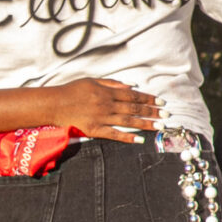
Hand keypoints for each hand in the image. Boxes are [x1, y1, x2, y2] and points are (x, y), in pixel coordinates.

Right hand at [46, 78, 163, 141]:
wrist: (54, 104)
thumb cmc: (73, 90)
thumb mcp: (93, 81)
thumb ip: (113, 84)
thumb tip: (132, 86)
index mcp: (107, 92)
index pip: (133, 96)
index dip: (149, 99)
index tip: (161, 102)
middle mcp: (107, 105)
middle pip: (134, 108)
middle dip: (152, 111)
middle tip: (166, 115)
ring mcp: (101, 118)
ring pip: (128, 121)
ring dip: (145, 124)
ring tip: (159, 126)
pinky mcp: (95, 130)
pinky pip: (114, 134)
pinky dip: (127, 137)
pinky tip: (139, 139)